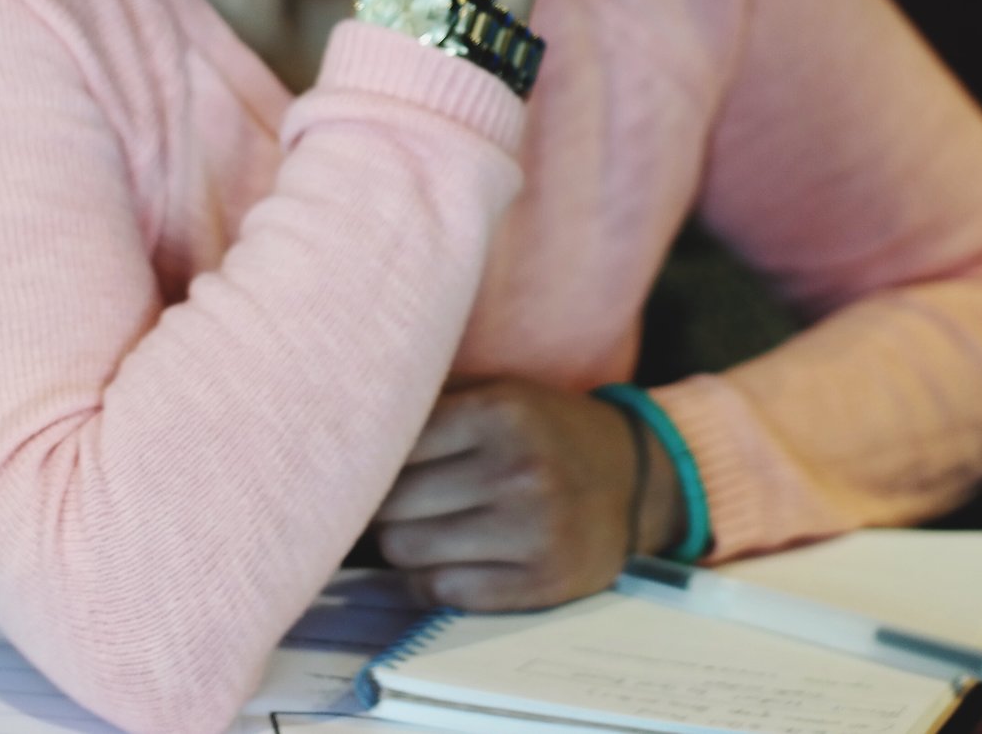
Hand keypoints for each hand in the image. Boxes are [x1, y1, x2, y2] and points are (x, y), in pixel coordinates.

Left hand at [371, 379, 679, 609]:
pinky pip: (440, 591)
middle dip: (383, 505)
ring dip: (403, 543)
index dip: (373, 459)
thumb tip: (346, 414)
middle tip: (393, 500)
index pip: (394, 446)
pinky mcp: (538, 583)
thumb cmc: (547, 431)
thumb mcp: (501, 390)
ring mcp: (530, 532)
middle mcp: (516, 471)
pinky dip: (430, 578)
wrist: (636, 480)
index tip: (370, 464)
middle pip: (392, 505)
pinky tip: (446, 558)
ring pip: (406, 552)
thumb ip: (432, 399)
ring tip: (420, 526)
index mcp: (502, 412)